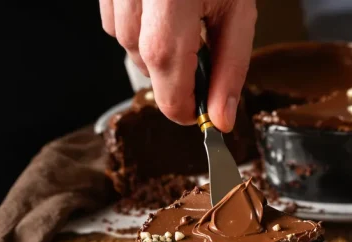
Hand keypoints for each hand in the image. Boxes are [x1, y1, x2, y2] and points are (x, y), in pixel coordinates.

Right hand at [100, 0, 256, 131]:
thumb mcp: (238, 14)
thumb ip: (231, 69)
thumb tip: (220, 119)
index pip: (165, 64)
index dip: (180, 102)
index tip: (196, 115)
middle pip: (143, 60)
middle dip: (174, 75)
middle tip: (202, 56)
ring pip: (125, 44)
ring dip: (155, 51)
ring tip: (184, 25)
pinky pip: (113, 22)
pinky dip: (137, 30)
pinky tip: (161, 12)